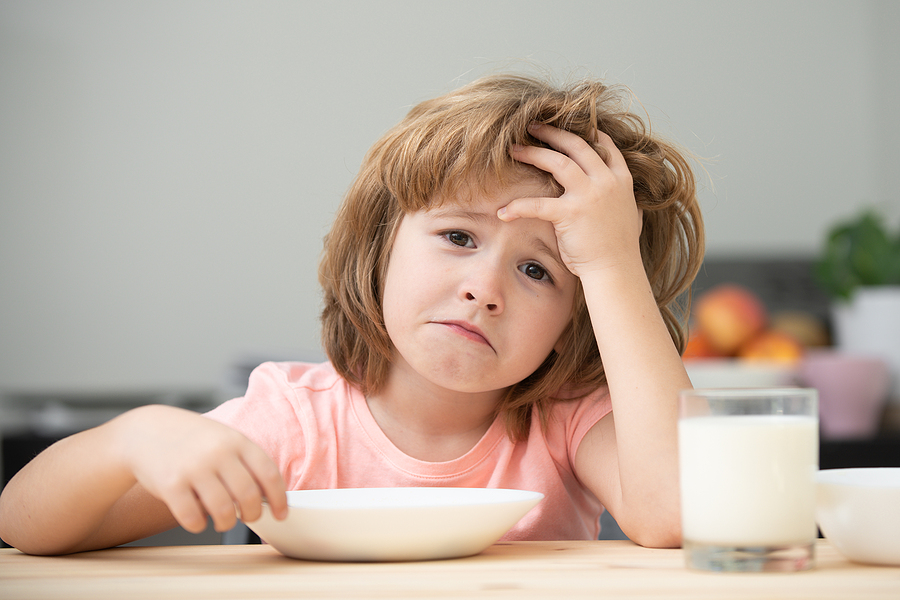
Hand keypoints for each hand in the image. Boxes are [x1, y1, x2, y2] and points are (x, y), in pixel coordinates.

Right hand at [115, 405, 287, 532]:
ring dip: (227, 523)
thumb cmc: (191, 440)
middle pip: (249, 496)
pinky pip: (194, 519)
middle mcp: (218, 453)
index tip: (281, 513)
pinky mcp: (171, 485)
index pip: (269, 474)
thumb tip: (270, 495)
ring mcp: (194, 468)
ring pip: (224, 512)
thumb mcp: (223, 437)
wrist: (144, 432)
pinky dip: (199, 525)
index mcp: (236, 441)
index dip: (279, 499)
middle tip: (248, 517)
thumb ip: (245, 460)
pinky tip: (197, 519)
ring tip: (223, 520)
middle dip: (253, 514)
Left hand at [499, 123, 642, 276]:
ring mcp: (589, 195)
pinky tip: (503, 211)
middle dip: (552, 133)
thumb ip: (626, 202)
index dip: (586, 133)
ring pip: (557, 162)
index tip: (569, 124)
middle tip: (533, 127)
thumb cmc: (621, 249)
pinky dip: (517, 207)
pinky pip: (537, 204)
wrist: (616, 269)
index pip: (605, 146)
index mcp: (621, 180)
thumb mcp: (631, 216)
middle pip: (576, 146)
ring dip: (533, 153)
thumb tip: (629, 202)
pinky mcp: (570, 213)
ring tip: (514, 149)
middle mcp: (606, 181)